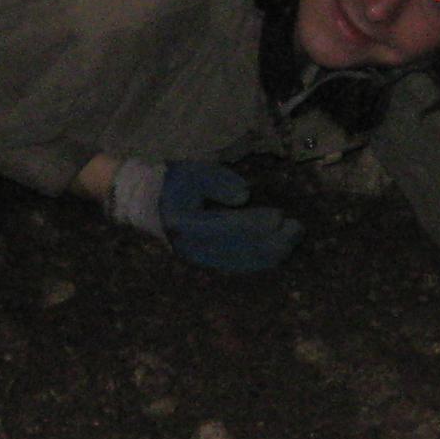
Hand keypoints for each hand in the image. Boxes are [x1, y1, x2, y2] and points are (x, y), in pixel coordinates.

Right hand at [110, 159, 302, 272]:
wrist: (143, 203)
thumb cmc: (172, 183)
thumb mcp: (194, 173)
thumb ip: (219, 182)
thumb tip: (245, 196)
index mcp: (188, 224)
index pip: (230, 229)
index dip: (258, 224)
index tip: (280, 215)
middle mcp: (193, 247)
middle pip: (240, 251)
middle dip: (272, 241)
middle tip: (295, 227)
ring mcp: (198, 258)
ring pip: (241, 263)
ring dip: (270, 253)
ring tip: (292, 239)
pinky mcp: (204, 261)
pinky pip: (236, 265)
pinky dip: (259, 260)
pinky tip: (276, 253)